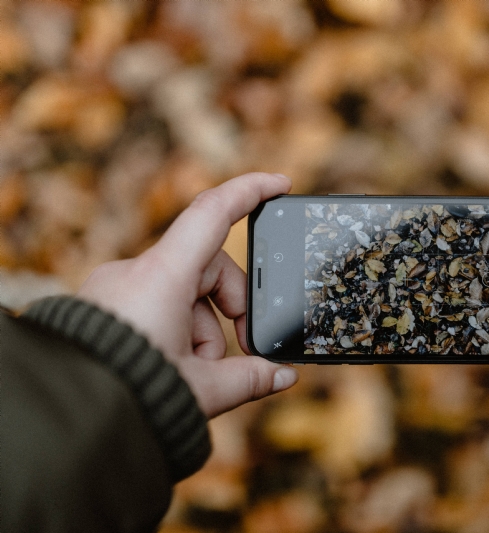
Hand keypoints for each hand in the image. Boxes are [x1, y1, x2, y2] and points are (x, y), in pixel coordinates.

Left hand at [77, 172, 297, 417]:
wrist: (67, 419)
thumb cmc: (130, 396)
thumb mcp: (203, 388)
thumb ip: (251, 377)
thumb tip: (283, 377)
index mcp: (163, 277)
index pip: (213, 213)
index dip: (251, 191)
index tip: (281, 185)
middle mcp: (137, 273)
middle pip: (208, 267)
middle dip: (231, 308)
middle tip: (244, 347)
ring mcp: (117, 288)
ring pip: (182, 293)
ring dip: (202, 332)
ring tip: (196, 375)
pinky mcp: (105, 306)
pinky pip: (154, 305)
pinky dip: (175, 333)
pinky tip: (173, 369)